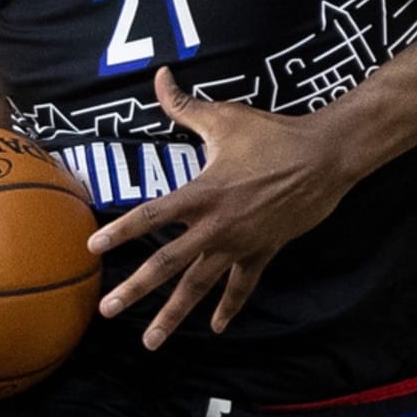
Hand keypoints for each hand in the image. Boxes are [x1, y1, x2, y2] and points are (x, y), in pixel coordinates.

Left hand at [87, 67, 355, 349]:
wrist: (323, 159)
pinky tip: (216, 328)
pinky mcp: (263, 251)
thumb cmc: (272, 135)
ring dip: (173, 314)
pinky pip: (242, 285)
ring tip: (150, 341)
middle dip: (135, 289)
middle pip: (167, 264)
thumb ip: (185, 105)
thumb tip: (160, 76)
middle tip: (106, 310)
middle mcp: (216, 226)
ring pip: (199, 286)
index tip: (93, 248)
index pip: (151, 216)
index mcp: (202, 194)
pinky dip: (229, 306)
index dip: (121, 232)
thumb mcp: (225, 118)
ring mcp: (239, 244)